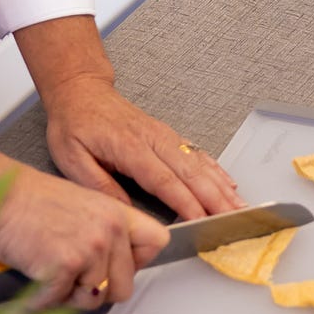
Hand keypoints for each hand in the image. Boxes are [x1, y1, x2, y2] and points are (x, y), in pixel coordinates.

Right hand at [0, 166, 169, 309]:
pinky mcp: (66, 266)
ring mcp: (90, 248)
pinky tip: (34, 274)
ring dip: (67, 294)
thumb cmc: (29, 201)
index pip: (157, 243)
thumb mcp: (83, 205)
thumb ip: (105, 231)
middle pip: (124, 287)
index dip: (138, 262)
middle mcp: (110, 230)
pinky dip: (42, 297)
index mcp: (117, 212)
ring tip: (48, 269)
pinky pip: (60, 302)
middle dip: (97, 290)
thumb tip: (116, 265)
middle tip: (71, 274)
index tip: (118, 266)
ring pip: (93, 300)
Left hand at [44, 73, 243, 221]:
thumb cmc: (74, 124)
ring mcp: (164, 136)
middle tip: (234, 220)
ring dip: (222, 187)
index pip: (164, 180)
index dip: (186, 203)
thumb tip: (126, 214)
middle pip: (191, 174)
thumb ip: (101, 187)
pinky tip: (229, 184)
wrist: (81, 91)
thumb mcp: (72, 159)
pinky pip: (197, 154)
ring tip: (240, 207)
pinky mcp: (168, 136)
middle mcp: (154, 140)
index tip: (201, 222)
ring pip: (199, 165)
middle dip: (215, 199)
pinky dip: (216, 170)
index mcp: (130, 147)